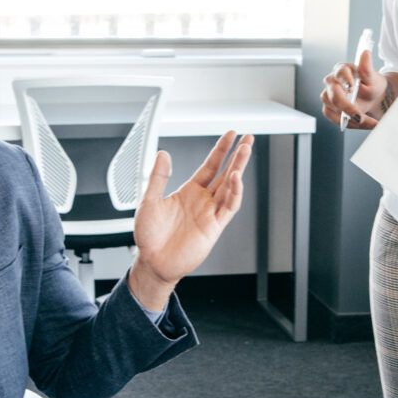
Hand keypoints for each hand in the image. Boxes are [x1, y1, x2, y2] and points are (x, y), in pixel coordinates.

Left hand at [126, 129, 252, 307]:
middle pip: (225, 173)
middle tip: (248, 139)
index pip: (210, 166)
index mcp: (189, 192)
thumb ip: (158, 177)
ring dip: (239, 169)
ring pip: (231, 187)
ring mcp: (210, 213)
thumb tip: (163, 155)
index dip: (221, 151)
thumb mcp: (149, 201)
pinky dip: (235, 192)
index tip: (230, 136)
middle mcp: (202, 201)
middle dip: (237, 156)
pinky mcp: (214, 227)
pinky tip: (236, 178)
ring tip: (245, 152)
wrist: (153, 262)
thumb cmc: (149, 236)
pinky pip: (229, 207)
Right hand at [321, 47, 388, 129]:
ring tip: (365, 121)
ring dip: (348, 118)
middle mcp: (332, 82)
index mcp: (342, 70)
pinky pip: (333, 117)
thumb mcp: (373, 77)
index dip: (345, 79)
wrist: (374, 98)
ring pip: (331, 108)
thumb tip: (366, 53)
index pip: (339, 72)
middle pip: (332, 94)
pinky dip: (347, 123)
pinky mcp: (330, 108)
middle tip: (360, 116)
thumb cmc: (372, 85)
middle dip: (346, 107)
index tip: (353, 87)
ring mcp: (329, 96)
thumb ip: (367, 68)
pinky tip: (359, 123)